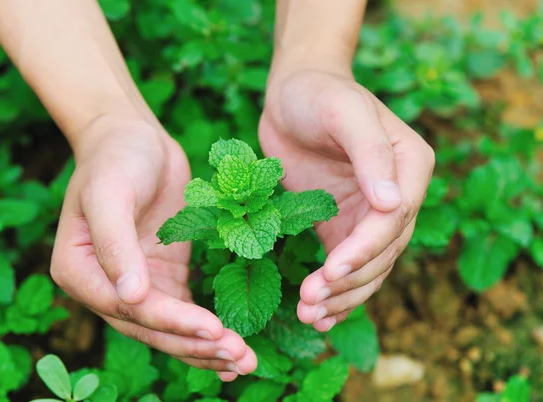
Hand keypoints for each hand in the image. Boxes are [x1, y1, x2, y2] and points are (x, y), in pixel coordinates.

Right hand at [50, 116, 256, 380]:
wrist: (133, 138)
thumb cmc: (115, 159)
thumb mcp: (110, 194)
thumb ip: (115, 245)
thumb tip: (130, 298)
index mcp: (80, 271)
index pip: (130, 309)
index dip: (172, 323)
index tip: (214, 329)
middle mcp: (105, 286)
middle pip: (152, 328)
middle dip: (195, 345)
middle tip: (241, 357)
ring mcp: (137, 283)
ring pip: (169, 328)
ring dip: (205, 347)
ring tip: (245, 363)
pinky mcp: (163, 275)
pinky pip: (183, 310)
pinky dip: (204, 331)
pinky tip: (230, 348)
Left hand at [260, 70, 434, 330]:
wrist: (291, 94)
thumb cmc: (319, 93)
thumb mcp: (344, 111)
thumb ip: (369, 152)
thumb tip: (394, 205)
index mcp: (409, 166)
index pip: (393, 221)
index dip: (364, 250)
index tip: (332, 271)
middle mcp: (396, 195)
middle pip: (382, 252)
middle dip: (348, 282)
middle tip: (311, 303)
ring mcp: (368, 213)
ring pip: (366, 267)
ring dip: (341, 296)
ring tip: (310, 314)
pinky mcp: (340, 223)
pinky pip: (344, 264)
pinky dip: (335, 291)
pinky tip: (319, 314)